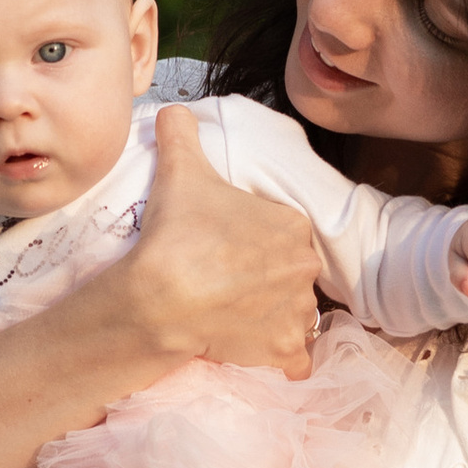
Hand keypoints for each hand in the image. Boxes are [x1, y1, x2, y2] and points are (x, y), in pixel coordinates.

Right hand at [120, 104, 320, 375]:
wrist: (162, 298)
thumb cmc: (176, 234)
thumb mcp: (180, 170)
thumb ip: (182, 134)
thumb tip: (174, 110)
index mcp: (292, 224)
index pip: (284, 232)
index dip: (256, 240)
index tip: (228, 248)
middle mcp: (304, 267)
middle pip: (291, 271)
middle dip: (268, 277)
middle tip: (228, 282)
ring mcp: (296, 312)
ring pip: (294, 312)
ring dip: (274, 315)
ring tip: (235, 315)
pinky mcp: (283, 350)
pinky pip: (296, 358)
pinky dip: (283, 357)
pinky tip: (261, 351)